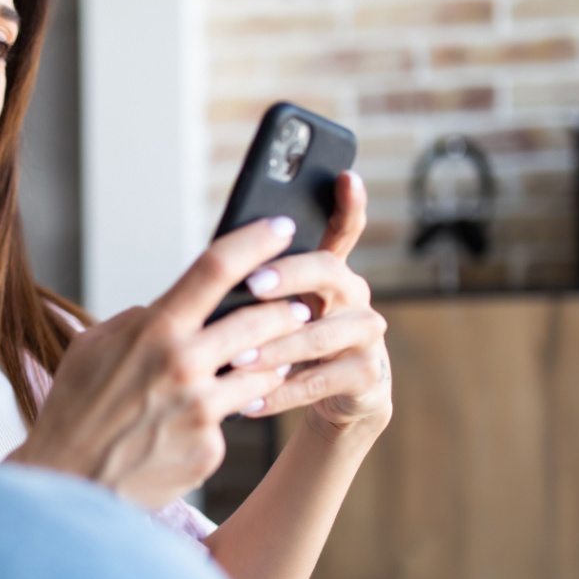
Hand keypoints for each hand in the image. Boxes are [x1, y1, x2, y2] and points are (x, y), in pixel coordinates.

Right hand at [8, 216, 313, 509]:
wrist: (68, 484)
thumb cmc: (74, 410)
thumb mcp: (91, 349)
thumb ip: (136, 322)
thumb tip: (165, 307)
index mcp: (153, 330)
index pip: (215, 268)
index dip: (255, 241)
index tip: (282, 227)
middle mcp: (182, 364)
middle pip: (259, 320)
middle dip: (287, 309)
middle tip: (300, 307)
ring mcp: (199, 409)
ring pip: (262, 372)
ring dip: (273, 363)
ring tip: (272, 361)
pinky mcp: (209, 449)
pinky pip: (232, 420)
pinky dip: (226, 415)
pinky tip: (209, 420)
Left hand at [230, 171, 391, 434]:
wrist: (331, 398)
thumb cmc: (288, 341)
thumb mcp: (274, 309)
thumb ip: (256, 285)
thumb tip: (211, 266)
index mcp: (328, 270)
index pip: (343, 228)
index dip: (348, 203)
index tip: (344, 175)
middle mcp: (353, 293)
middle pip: (327, 272)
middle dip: (289, 275)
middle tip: (252, 284)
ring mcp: (365, 333)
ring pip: (322, 333)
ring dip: (277, 346)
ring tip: (238, 358)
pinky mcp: (366, 373)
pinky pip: (320, 381)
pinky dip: (280, 393)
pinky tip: (248, 402)